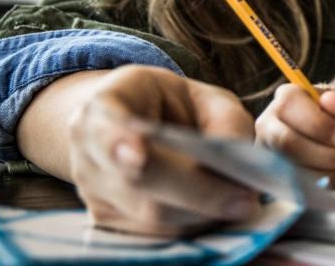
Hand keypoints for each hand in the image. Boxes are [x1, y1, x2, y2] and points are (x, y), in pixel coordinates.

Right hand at [62, 66, 259, 236]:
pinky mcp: (108, 225)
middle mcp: (88, 153)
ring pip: (152, 217)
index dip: (120, 143)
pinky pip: (157, 235)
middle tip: (246, 200)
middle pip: (139, 183)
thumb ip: (227, 122)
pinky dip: (194, 225)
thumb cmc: (177, 107)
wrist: (138, 124)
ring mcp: (93, 193)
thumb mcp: (207, 97)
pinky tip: (219, 211)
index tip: (138, 157)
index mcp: (105, 106)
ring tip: (241, 203)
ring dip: (203, 214)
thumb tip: (240, 166)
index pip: (106, 127)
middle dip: (197, 193)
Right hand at [255, 83, 334, 186]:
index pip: (289, 106)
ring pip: (288, 167)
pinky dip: (321, 183)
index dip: (317, 124)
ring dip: (325, 171)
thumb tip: (331, 100)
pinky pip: (293, 185)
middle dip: (322, 154)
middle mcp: (269, 123)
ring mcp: (267, 151)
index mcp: (286, 97)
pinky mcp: (273, 174)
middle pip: (285, 141)